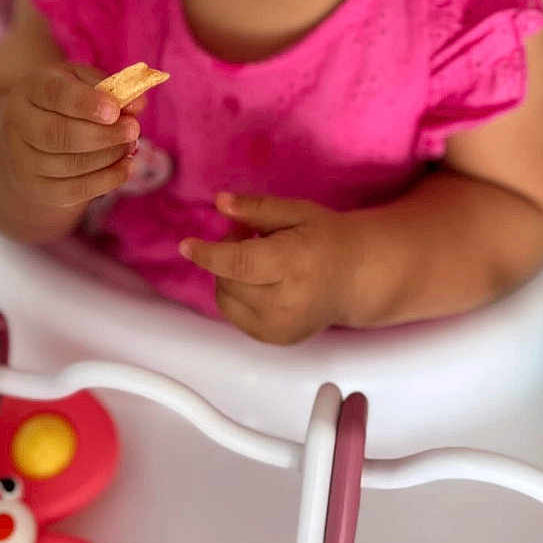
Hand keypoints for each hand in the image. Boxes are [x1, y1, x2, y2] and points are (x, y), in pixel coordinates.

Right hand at [2, 62, 146, 213]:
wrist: (35, 134)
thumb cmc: (68, 101)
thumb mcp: (86, 84)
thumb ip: (111, 89)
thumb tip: (138, 102)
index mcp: (31, 88)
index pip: (54, 93)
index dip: (85, 103)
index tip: (115, 111)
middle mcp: (18, 123)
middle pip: (57, 134)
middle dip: (101, 135)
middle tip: (133, 130)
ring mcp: (22, 158)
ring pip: (67, 164)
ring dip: (107, 157)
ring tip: (130, 146)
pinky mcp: (36, 187)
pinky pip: (73, 190)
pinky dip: (105, 181)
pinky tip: (125, 167)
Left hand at [179, 193, 364, 343]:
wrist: (356, 278)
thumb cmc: (327, 239)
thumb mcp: (297, 212)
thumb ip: (257, 208)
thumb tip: (220, 203)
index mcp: (295, 264)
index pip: (241, 263)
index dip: (209, 254)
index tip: (186, 245)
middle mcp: (287, 302)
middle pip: (228, 280)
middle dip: (225, 254)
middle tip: (247, 234)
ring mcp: (281, 327)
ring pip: (226, 299)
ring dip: (228, 276)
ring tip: (256, 258)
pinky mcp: (274, 339)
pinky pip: (235, 315)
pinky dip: (236, 295)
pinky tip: (259, 281)